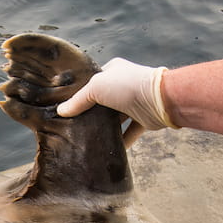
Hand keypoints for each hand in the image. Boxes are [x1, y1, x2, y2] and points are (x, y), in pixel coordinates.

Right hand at [56, 58, 176, 146]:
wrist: (159, 100)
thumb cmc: (126, 87)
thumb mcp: (96, 88)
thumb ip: (79, 100)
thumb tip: (62, 111)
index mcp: (113, 71)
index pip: (93, 82)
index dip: (81, 94)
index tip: (68, 108)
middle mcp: (124, 85)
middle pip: (103, 102)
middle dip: (91, 114)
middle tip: (75, 127)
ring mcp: (134, 102)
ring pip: (116, 118)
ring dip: (106, 128)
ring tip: (89, 140)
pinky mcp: (143, 119)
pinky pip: (129, 132)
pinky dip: (122, 141)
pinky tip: (109, 150)